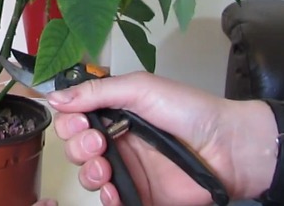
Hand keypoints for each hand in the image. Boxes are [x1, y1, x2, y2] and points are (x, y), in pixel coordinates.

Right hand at [47, 72, 276, 205]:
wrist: (229, 147)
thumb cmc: (188, 110)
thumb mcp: (140, 88)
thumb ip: (97, 92)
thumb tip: (54, 98)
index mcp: (113, 113)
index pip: (74, 119)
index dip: (69, 123)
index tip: (80, 122)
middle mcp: (115, 141)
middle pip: (75, 148)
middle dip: (77, 147)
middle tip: (98, 143)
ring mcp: (127, 170)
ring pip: (87, 176)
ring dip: (88, 172)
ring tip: (105, 167)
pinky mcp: (140, 196)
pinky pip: (110, 202)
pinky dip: (105, 199)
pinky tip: (113, 191)